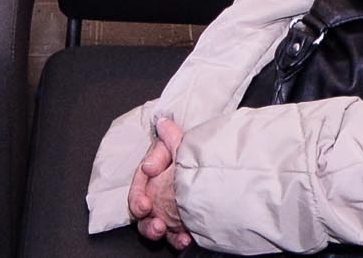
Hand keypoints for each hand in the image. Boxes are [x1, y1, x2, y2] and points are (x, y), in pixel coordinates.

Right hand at [129, 117, 190, 246]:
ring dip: (157, 230)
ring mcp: (169, 212)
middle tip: (157, 223)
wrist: (225, 181)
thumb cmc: (197, 161)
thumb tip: (162, 123)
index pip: (139, 188)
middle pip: (143, 211)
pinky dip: (177, 239)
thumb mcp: (184, 148)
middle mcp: (158, 196)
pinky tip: (185, 239)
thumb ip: (172, 136)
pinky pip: (175, 237)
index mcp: (154, 177)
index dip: (138, 197)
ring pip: (155, 226)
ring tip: (165, 231)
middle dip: (146, 219)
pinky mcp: (182, 225)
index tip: (144, 204)